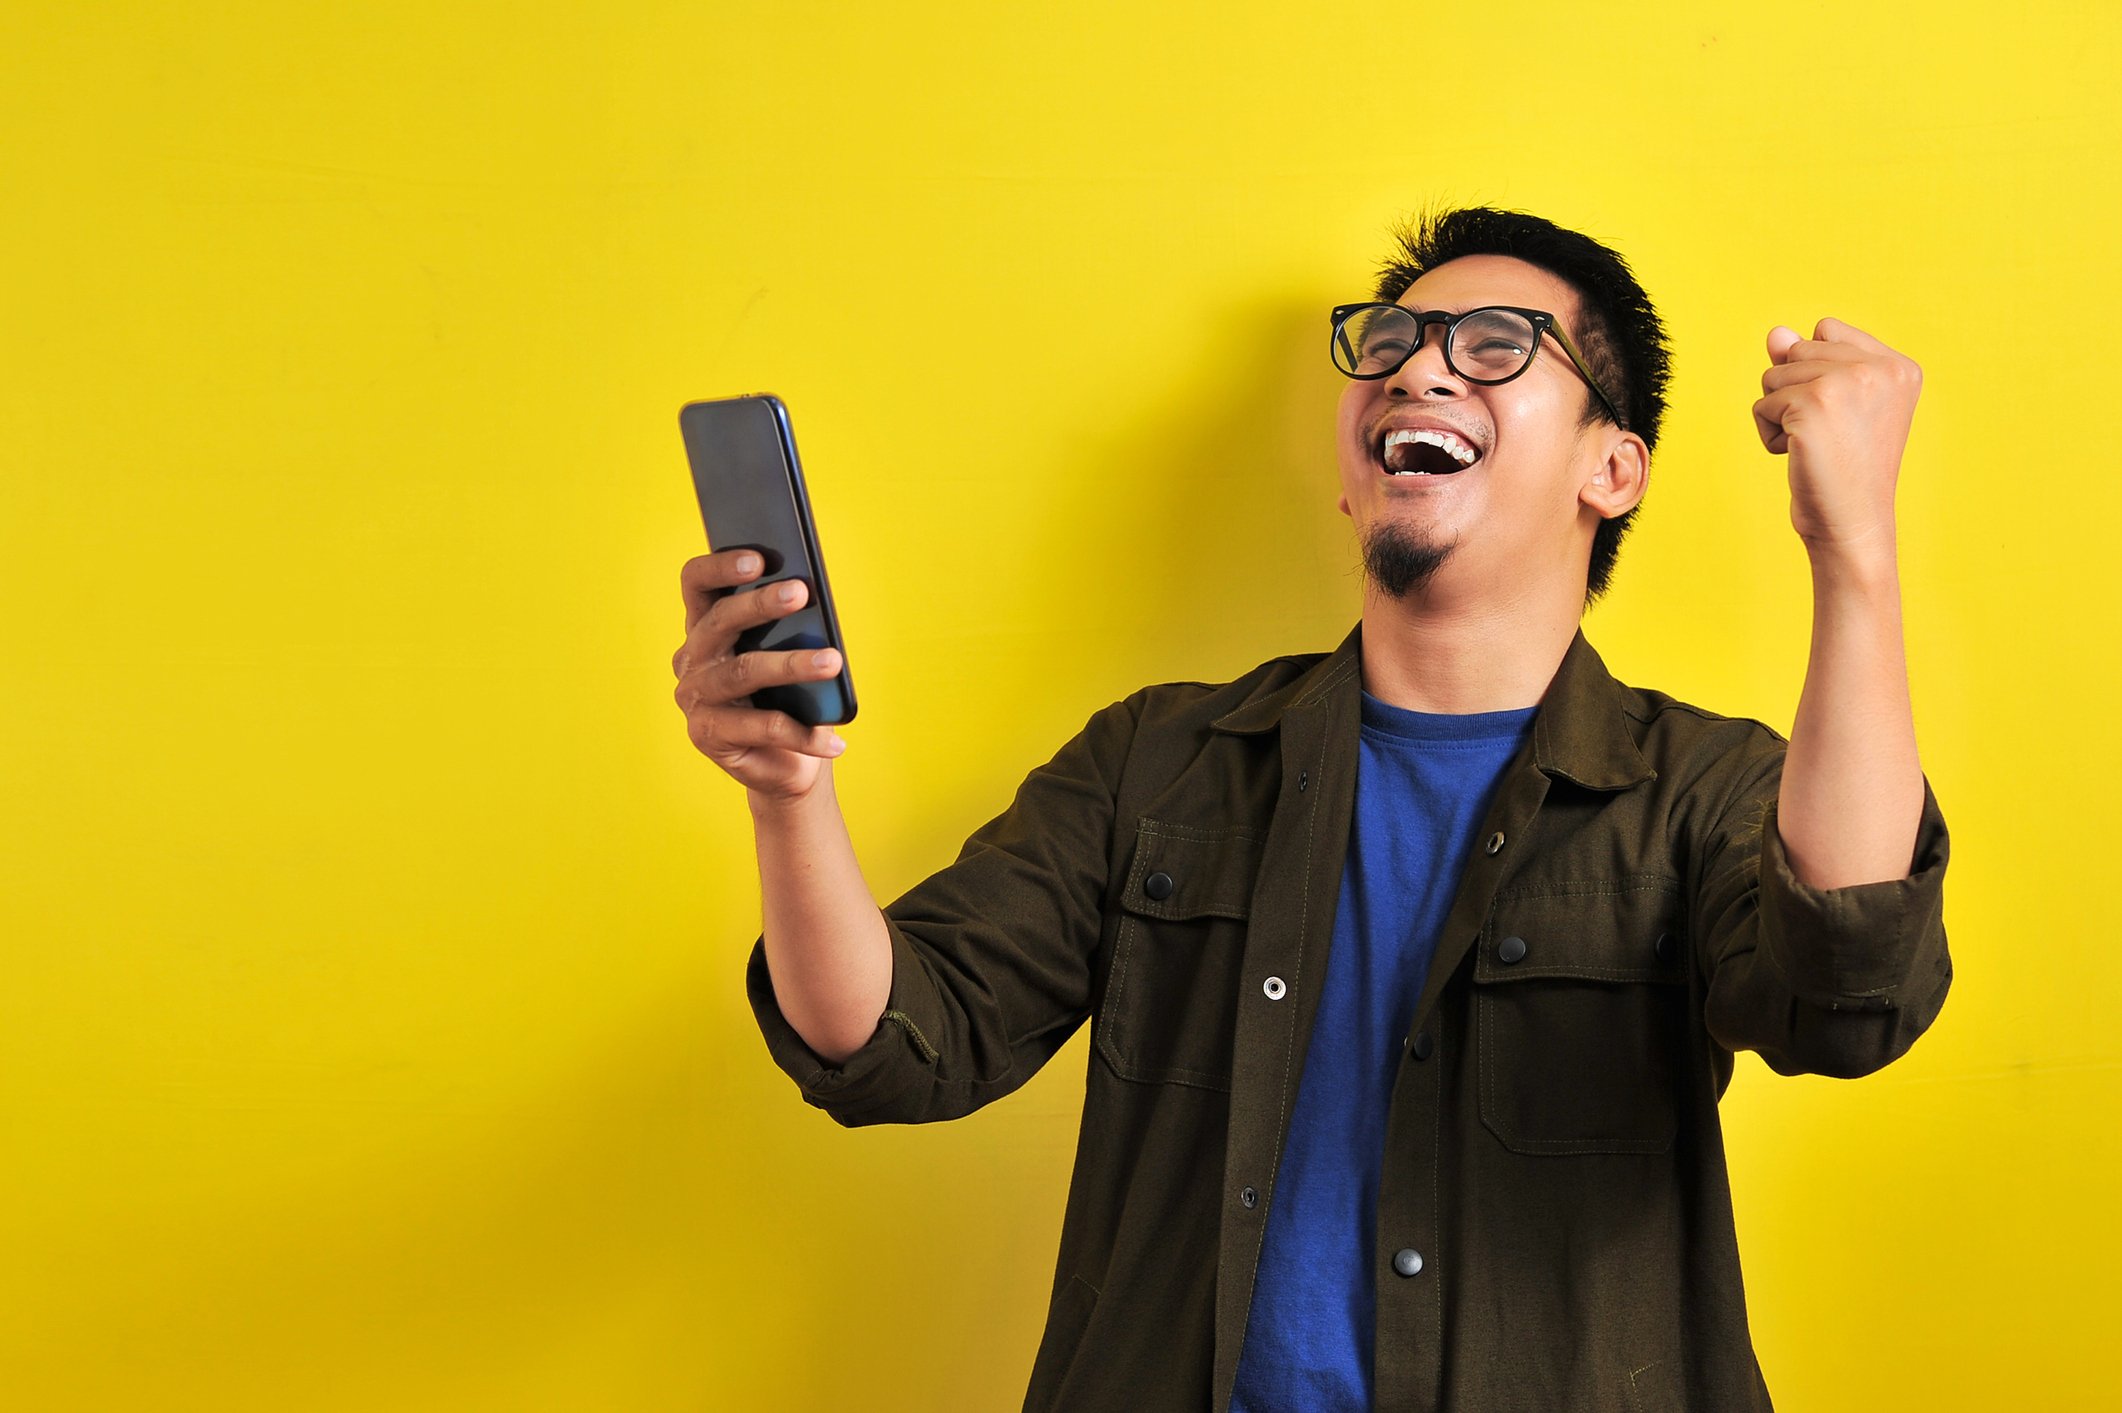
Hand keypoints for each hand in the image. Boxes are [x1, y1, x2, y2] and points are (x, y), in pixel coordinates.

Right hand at [672, 550, 847, 800]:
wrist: (785, 764)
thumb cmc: (790, 697)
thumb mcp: (789, 654)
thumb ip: (790, 626)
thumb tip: (809, 596)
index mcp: (705, 626)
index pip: (696, 583)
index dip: (720, 567)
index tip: (758, 558)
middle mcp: (692, 658)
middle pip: (720, 622)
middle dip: (760, 604)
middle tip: (802, 593)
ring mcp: (695, 697)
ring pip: (743, 672)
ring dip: (792, 665)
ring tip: (833, 661)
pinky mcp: (706, 735)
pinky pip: (762, 728)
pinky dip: (804, 734)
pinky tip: (836, 740)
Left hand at [1752, 318, 1921, 552]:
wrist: (1852, 524)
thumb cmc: (1844, 469)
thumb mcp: (1834, 407)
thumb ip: (1807, 362)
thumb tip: (1775, 333)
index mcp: (1898, 367)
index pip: (1826, 329)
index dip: (1814, 370)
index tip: (1841, 414)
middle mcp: (1879, 369)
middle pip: (1796, 349)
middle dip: (1794, 392)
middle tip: (1828, 435)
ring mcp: (1847, 383)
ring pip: (1773, 375)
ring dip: (1780, 414)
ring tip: (1815, 445)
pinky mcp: (1812, 404)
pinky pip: (1761, 405)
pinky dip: (1769, 434)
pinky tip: (1800, 456)